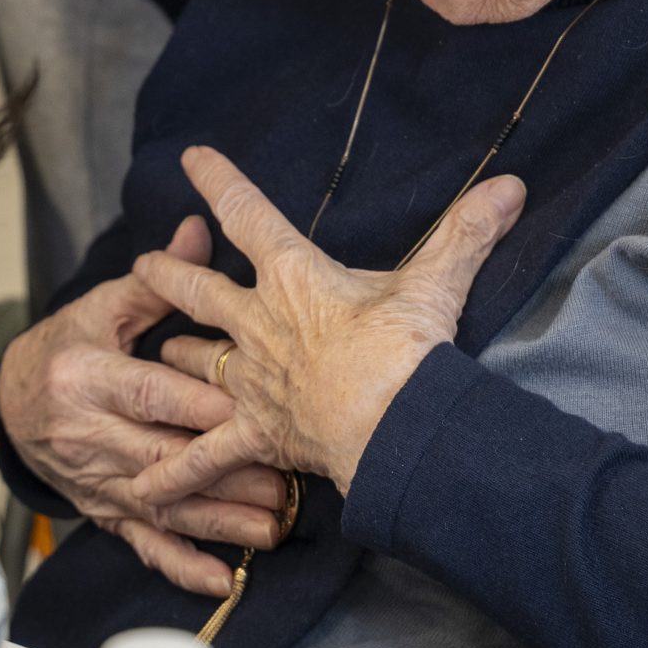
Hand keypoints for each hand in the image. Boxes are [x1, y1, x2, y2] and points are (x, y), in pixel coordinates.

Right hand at [0, 216, 288, 599]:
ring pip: (161, 504)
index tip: (246, 411)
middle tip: (281, 477)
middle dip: (222, 469)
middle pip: (162, 455)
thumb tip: (201, 230)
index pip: (148, 393)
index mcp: (86, 376)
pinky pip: (142, 542)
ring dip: (217, 520)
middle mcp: (88, 434)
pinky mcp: (102, 510)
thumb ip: (157, 281)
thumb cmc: (68, 345)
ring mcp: (96, 479)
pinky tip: (220, 579)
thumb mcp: (101, 307)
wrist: (11, 399)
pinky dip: (180, 565)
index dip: (196, 405)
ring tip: (271, 527)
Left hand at [129, 146, 525, 504]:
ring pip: (190, 362)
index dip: (217, 182)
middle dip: (168, 275)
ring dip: (170, 357)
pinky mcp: (254, 434)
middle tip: (143, 264)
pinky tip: (135, 490)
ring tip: (148, 354)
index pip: (246, 215)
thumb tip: (512, 185)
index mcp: (293, 276)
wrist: (394, 426)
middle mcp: (259, 323)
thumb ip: (468, 230)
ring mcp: (250, 382)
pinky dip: (169, 474)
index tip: (191, 158)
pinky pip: (200, 457)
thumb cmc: (407, 349)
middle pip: (197, 291)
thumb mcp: (436, 282)